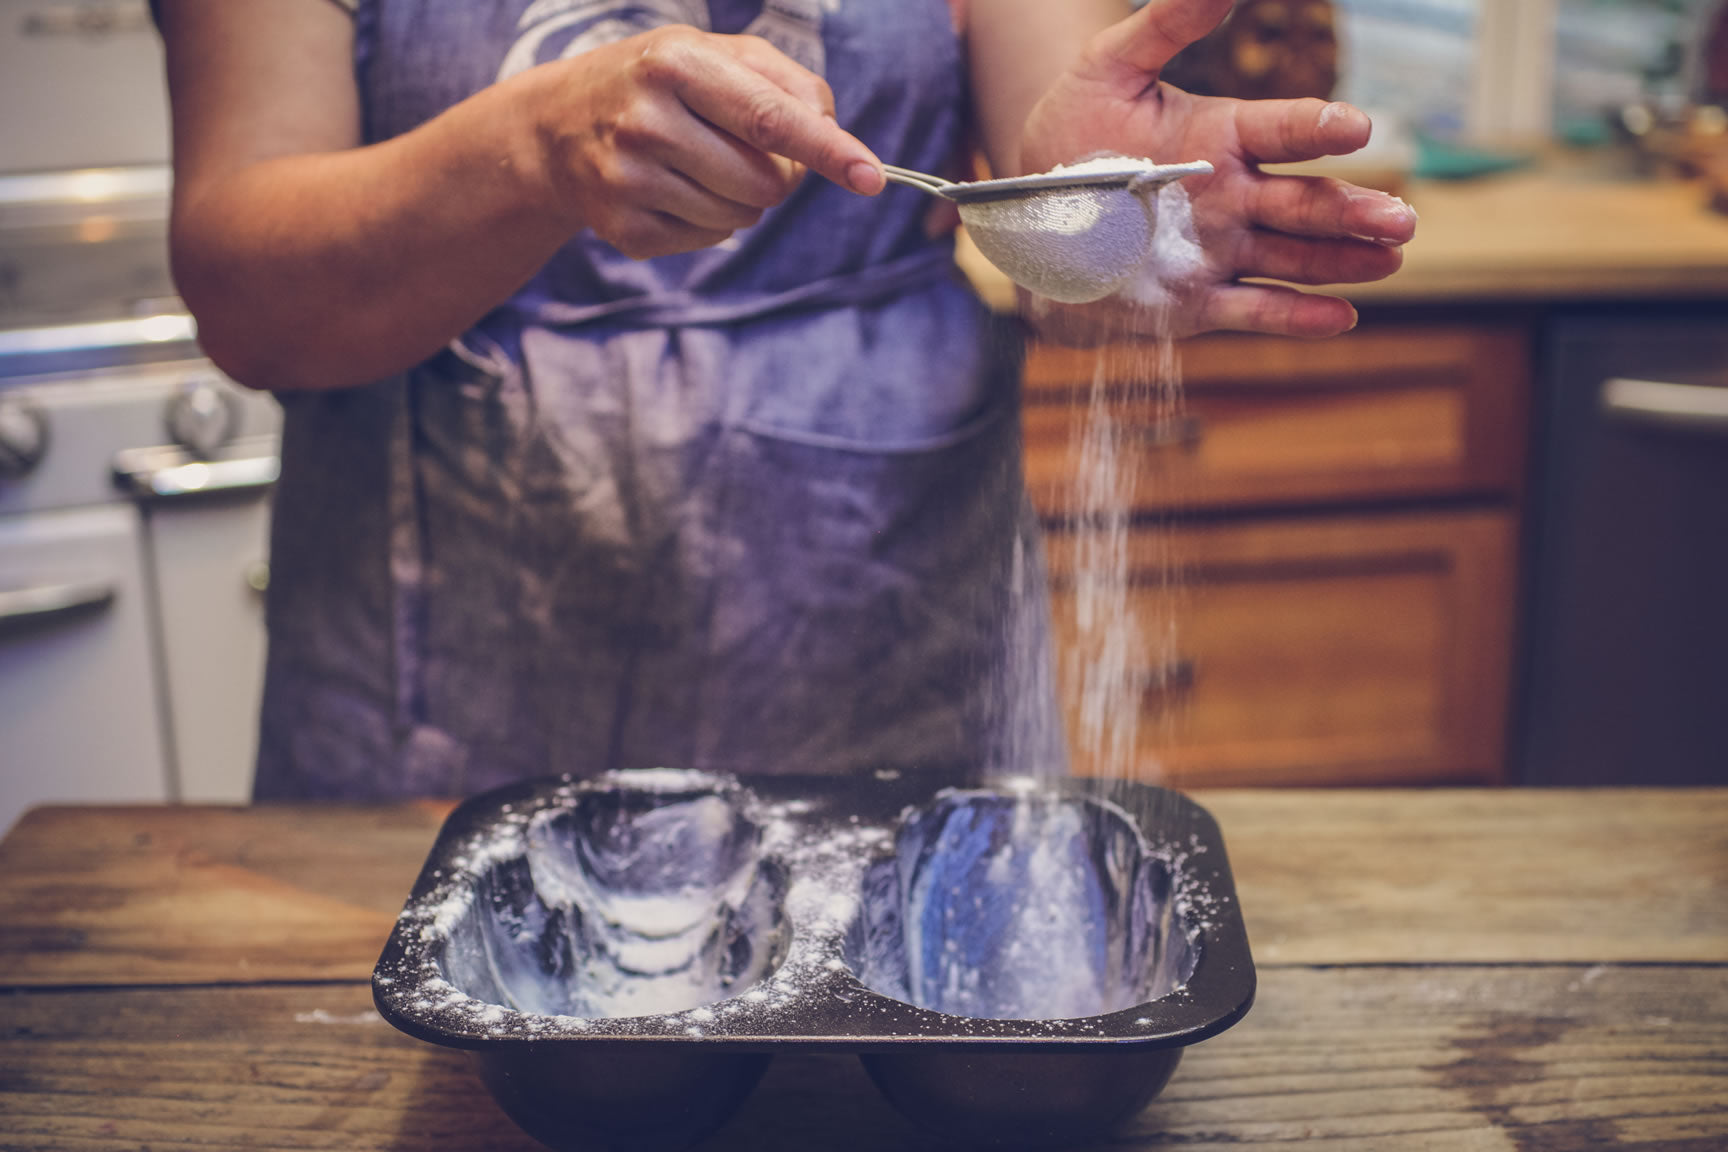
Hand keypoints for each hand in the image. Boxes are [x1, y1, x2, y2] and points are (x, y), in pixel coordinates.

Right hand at [526, 26, 884, 258]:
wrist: (558, 127)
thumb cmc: (659, 84)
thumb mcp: (715, 56)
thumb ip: (786, 82)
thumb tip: (830, 131)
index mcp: (676, 64)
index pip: (769, 117)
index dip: (827, 150)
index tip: (871, 176)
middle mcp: (646, 121)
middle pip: (767, 183)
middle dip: (776, 176)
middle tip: (742, 150)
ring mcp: (628, 179)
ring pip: (742, 218)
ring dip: (742, 199)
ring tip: (699, 165)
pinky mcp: (624, 229)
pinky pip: (710, 240)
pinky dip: (709, 222)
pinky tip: (673, 190)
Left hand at [1016, 0, 1415, 340]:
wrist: (1035, 206)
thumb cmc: (1074, 127)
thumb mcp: (1109, 68)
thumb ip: (1165, 24)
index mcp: (1225, 135)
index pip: (1286, 129)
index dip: (1322, 127)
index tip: (1357, 126)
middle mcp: (1235, 195)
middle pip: (1306, 202)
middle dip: (1353, 210)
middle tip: (1401, 217)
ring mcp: (1222, 249)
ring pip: (1295, 256)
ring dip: (1342, 260)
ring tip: (1390, 259)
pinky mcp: (1196, 300)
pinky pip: (1252, 308)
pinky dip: (1294, 316)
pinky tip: (1341, 317)